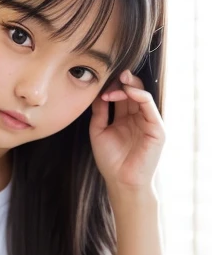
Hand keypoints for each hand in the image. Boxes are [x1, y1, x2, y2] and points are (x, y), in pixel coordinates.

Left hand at [89, 70, 164, 194]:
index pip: (121, 96)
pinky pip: (149, 106)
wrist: (121, 181)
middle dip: (123, 81)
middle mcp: (137, 118)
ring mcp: (148, 122)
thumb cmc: (110, 160)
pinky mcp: (156, 128)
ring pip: (142, 95)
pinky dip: (139, 95)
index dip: (112, 86)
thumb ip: (99, 112)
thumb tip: (97, 92)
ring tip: (118, 81)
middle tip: (113, 73)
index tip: (100, 83)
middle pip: (132, 92)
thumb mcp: (99, 131)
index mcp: (125, 118)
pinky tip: (127, 91)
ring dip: (130, 86)